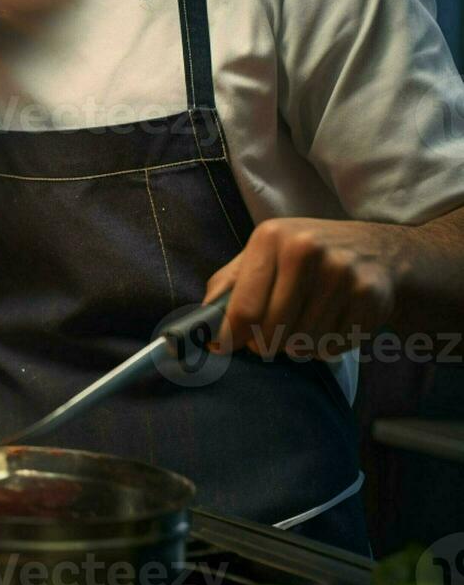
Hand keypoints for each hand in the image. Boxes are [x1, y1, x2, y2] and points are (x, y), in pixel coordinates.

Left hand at [203, 217, 407, 360]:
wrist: (379, 251)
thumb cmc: (307, 257)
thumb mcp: (264, 254)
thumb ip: (229, 285)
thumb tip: (204, 327)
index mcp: (271, 237)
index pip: (243, 308)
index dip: (232, 337)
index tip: (227, 347)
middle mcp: (305, 249)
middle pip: (271, 331)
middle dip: (267, 343)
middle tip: (273, 335)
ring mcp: (341, 272)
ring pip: (302, 343)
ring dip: (298, 345)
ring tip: (306, 324)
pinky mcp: (369, 295)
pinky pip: (333, 346)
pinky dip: (328, 346)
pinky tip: (333, 322)